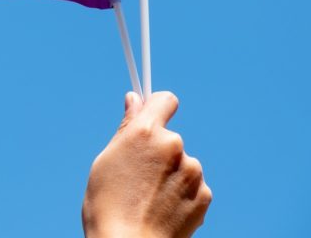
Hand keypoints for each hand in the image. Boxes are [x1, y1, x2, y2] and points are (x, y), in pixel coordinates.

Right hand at [82, 92, 211, 237]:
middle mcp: (174, 145)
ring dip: (170, 174)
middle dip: (157, 152)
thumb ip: (126, 128)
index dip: (157, 107)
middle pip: (169, 138)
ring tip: (149, 199)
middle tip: (137, 176)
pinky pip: (192, 186)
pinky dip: (181, 194)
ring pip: (181, 164)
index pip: (164, 100)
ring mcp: (192, 171)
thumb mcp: (106, 160)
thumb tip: (134, 100)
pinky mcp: (204, 195)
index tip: (151, 117)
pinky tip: (163, 210)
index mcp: (146, 132)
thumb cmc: (107, 205)